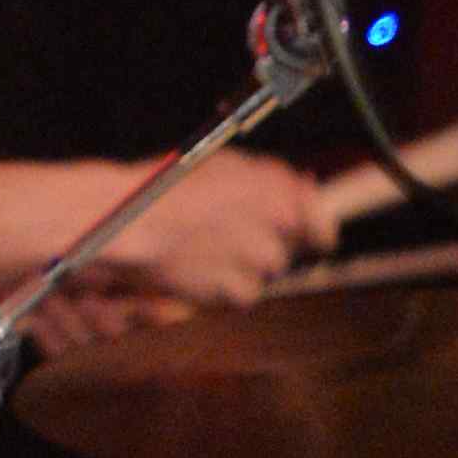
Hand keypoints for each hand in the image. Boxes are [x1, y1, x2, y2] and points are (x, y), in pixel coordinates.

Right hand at [82, 145, 329, 310]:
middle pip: (289, 250)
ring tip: (209, 246)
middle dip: (269, 244)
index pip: (324, 229)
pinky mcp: (236, 293)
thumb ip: (272, 178)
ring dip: (247, 265)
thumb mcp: (227, 163)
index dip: (312, 231)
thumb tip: (306, 188)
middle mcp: (278, 228)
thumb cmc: (171, 185)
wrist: (133, 222)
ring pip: (267, 273)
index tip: (300, 231)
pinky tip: (202, 265)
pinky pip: (244, 293)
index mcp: (279, 191)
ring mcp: (259, 263)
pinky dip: (227, 285)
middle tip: (232, 231)